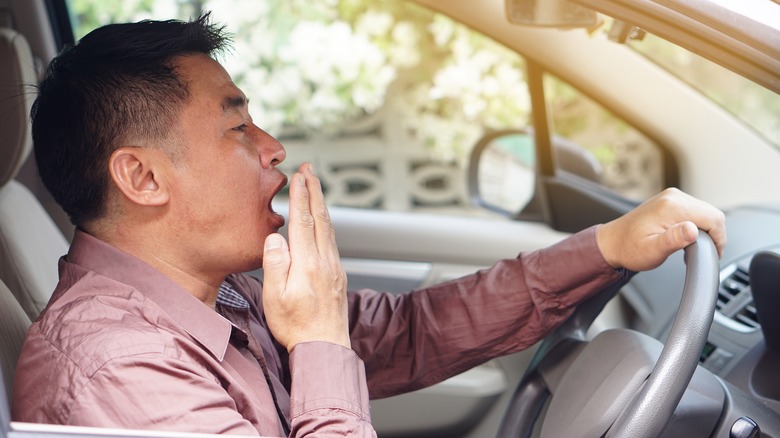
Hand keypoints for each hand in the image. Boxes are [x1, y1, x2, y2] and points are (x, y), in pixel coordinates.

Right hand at [261, 163, 350, 351]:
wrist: (325, 348)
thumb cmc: (295, 326)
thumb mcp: (275, 298)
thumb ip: (275, 265)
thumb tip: (275, 237)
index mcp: (308, 264)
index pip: (304, 221)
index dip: (301, 196)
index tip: (298, 176)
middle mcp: (325, 261)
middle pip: (321, 218)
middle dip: (315, 190)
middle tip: (310, 169)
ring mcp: (334, 267)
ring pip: (329, 227)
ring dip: (322, 203)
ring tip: (315, 186)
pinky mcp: (338, 275)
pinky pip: (332, 240)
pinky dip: (326, 222)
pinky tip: (322, 220)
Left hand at [596, 188, 725, 271]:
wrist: (612, 242)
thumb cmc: (629, 249)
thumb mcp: (652, 250)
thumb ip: (673, 240)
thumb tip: (692, 229)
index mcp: (672, 206)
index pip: (713, 218)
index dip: (719, 239)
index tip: (714, 255)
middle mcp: (674, 197)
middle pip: (712, 214)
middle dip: (713, 236)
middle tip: (703, 255)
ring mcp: (672, 197)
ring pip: (705, 213)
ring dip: (706, 231)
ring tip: (693, 249)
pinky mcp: (670, 202)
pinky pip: (695, 212)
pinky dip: (697, 226)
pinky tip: (688, 240)